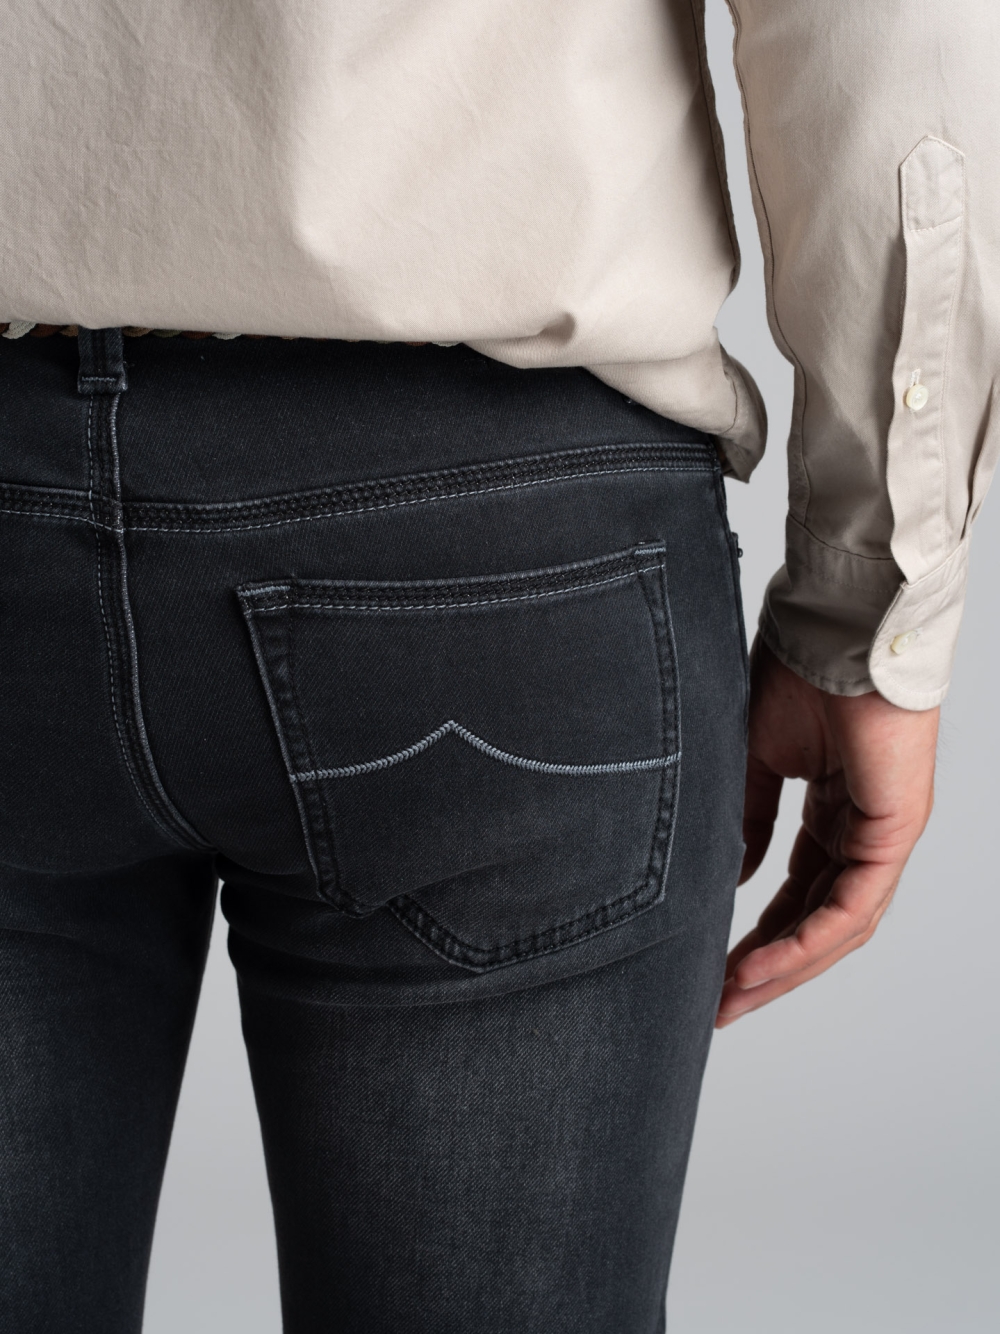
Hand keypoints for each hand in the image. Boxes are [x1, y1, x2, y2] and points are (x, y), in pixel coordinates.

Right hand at [716, 639, 937, 1026]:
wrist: (832, 629)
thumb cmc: (796, 673)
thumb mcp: (752, 759)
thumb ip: (747, 818)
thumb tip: (738, 873)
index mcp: (831, 810)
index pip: (798, 891)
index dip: (758, 935)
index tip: (713, 969)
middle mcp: (861, 829)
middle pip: (817, 920)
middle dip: (768, 967)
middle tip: (720, 1004)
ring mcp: (883, 833)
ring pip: (838, 926)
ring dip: (784, 967)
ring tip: (732, 995)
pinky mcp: (896, 830)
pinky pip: (853, 906)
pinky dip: (807, 941)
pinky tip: (762, 964)